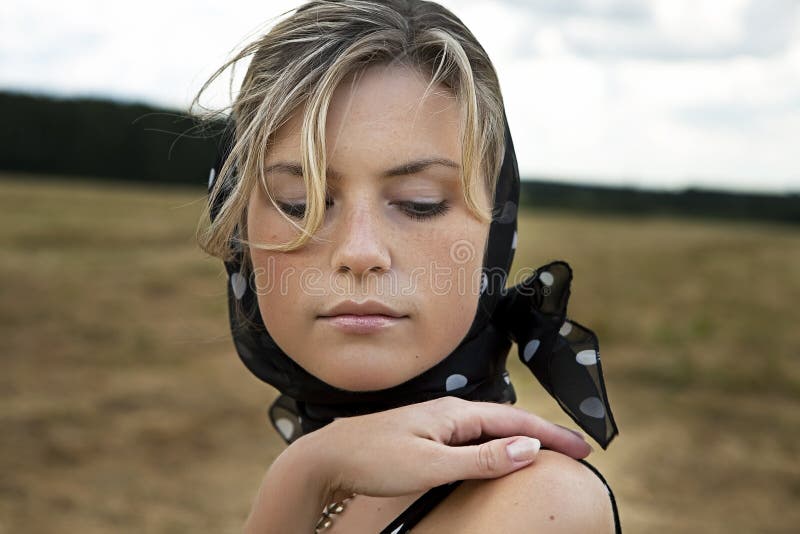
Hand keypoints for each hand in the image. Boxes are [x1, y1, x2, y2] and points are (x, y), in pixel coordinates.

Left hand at [300, 396, 591, 501]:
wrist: (326, 457)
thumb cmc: (375, 458)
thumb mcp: (432, 465)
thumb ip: (480, 458)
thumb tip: (528, 449)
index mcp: (455, 413)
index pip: (516, 422)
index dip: (552, 435)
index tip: (584, 447)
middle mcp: (448, 413)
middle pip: (507, 421)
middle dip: (543, 435)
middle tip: (574, 451)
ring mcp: (436, 423)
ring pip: (489, 429)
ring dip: (520, 440)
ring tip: (546, 452)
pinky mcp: (425, 437)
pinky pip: (472, 438)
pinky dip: (496, 446)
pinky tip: (497, 455)